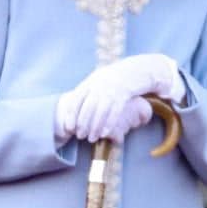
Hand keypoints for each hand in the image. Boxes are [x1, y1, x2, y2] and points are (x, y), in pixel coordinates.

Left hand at [56, 54, 182, 142]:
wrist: (138, 69)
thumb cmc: (116, 78)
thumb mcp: (100, 79)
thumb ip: (87, 91)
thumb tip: (71, 108)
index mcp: (91, 81)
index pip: (76, 99)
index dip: (71, 114)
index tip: (69, 127)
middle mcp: (100, 84)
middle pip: (88, 107)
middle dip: (83, 124)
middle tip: (80, 136)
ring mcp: (112, 88)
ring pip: (101, 111)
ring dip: (95, 127)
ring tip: (92, 138)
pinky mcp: (125, 93)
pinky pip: (115, 111)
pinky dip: (108, 123)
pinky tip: (104, 133)